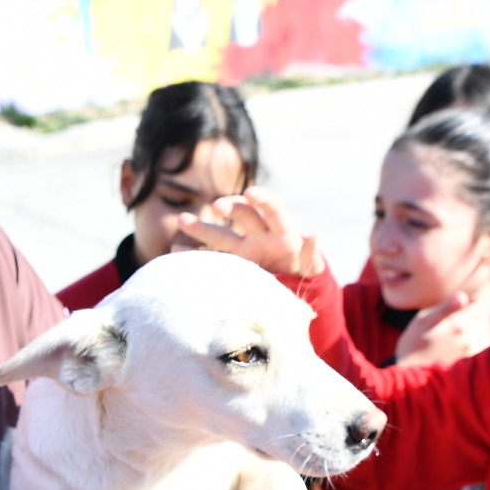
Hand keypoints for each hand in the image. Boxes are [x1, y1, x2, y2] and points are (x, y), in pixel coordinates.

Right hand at [174, 185, 325, 277]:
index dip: (264, 199)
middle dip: (231, 208)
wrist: (295, 297)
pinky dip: (193, 254)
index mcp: (283, 235)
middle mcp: (260, 237)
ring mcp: (243, 251)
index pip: (274, 208)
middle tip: (218, 207)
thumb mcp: (312, 272)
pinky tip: (175, 250)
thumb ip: (312, 257)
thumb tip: (314, 235)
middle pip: (244, 216)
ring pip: (221, 235)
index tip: (251, 193)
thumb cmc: (306, 281)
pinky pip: (209, 258)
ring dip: (202, 227)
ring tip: (183, 221)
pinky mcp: (230, 266)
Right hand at [396, 291, 489, 366]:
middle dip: (478, 311)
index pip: (480, 306)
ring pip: (486, 330)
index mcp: (458, 324)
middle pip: (485, 317)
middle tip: (465, 310)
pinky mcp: (469, 360)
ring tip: (467, 323)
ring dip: (481, 323)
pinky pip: (487, 346)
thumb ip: (446, 307)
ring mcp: (469, 350)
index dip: (474, 300)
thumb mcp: (425, 319)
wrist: (410, 369)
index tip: (465, 300)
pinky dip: (489, 338)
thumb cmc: (414, 340)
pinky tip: (489, 336)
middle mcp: (468, 337)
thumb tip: (464, 296)